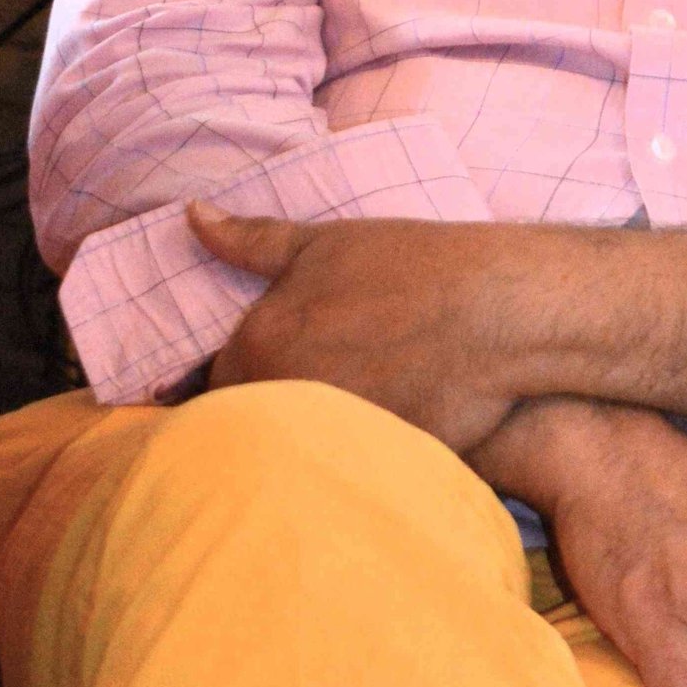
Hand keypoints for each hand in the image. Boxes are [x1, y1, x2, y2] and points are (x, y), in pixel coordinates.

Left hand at [190, 205, 520, 452]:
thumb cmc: (409, 265)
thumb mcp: (322, 241)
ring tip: (359, 400)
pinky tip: (386, 421)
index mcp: (259, 346)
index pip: (215, 384)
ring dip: (310, 434)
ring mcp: (327, 438)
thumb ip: (249, 239)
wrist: (494, 308)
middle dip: (272, 407)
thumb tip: (192, 216)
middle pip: (253, 421)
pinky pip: (345, 470)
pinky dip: (354, 454)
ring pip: (296, 449)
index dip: (240, 374)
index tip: (275, 364)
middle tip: (326, 378)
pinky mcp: (372, 467)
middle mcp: (283, 399)